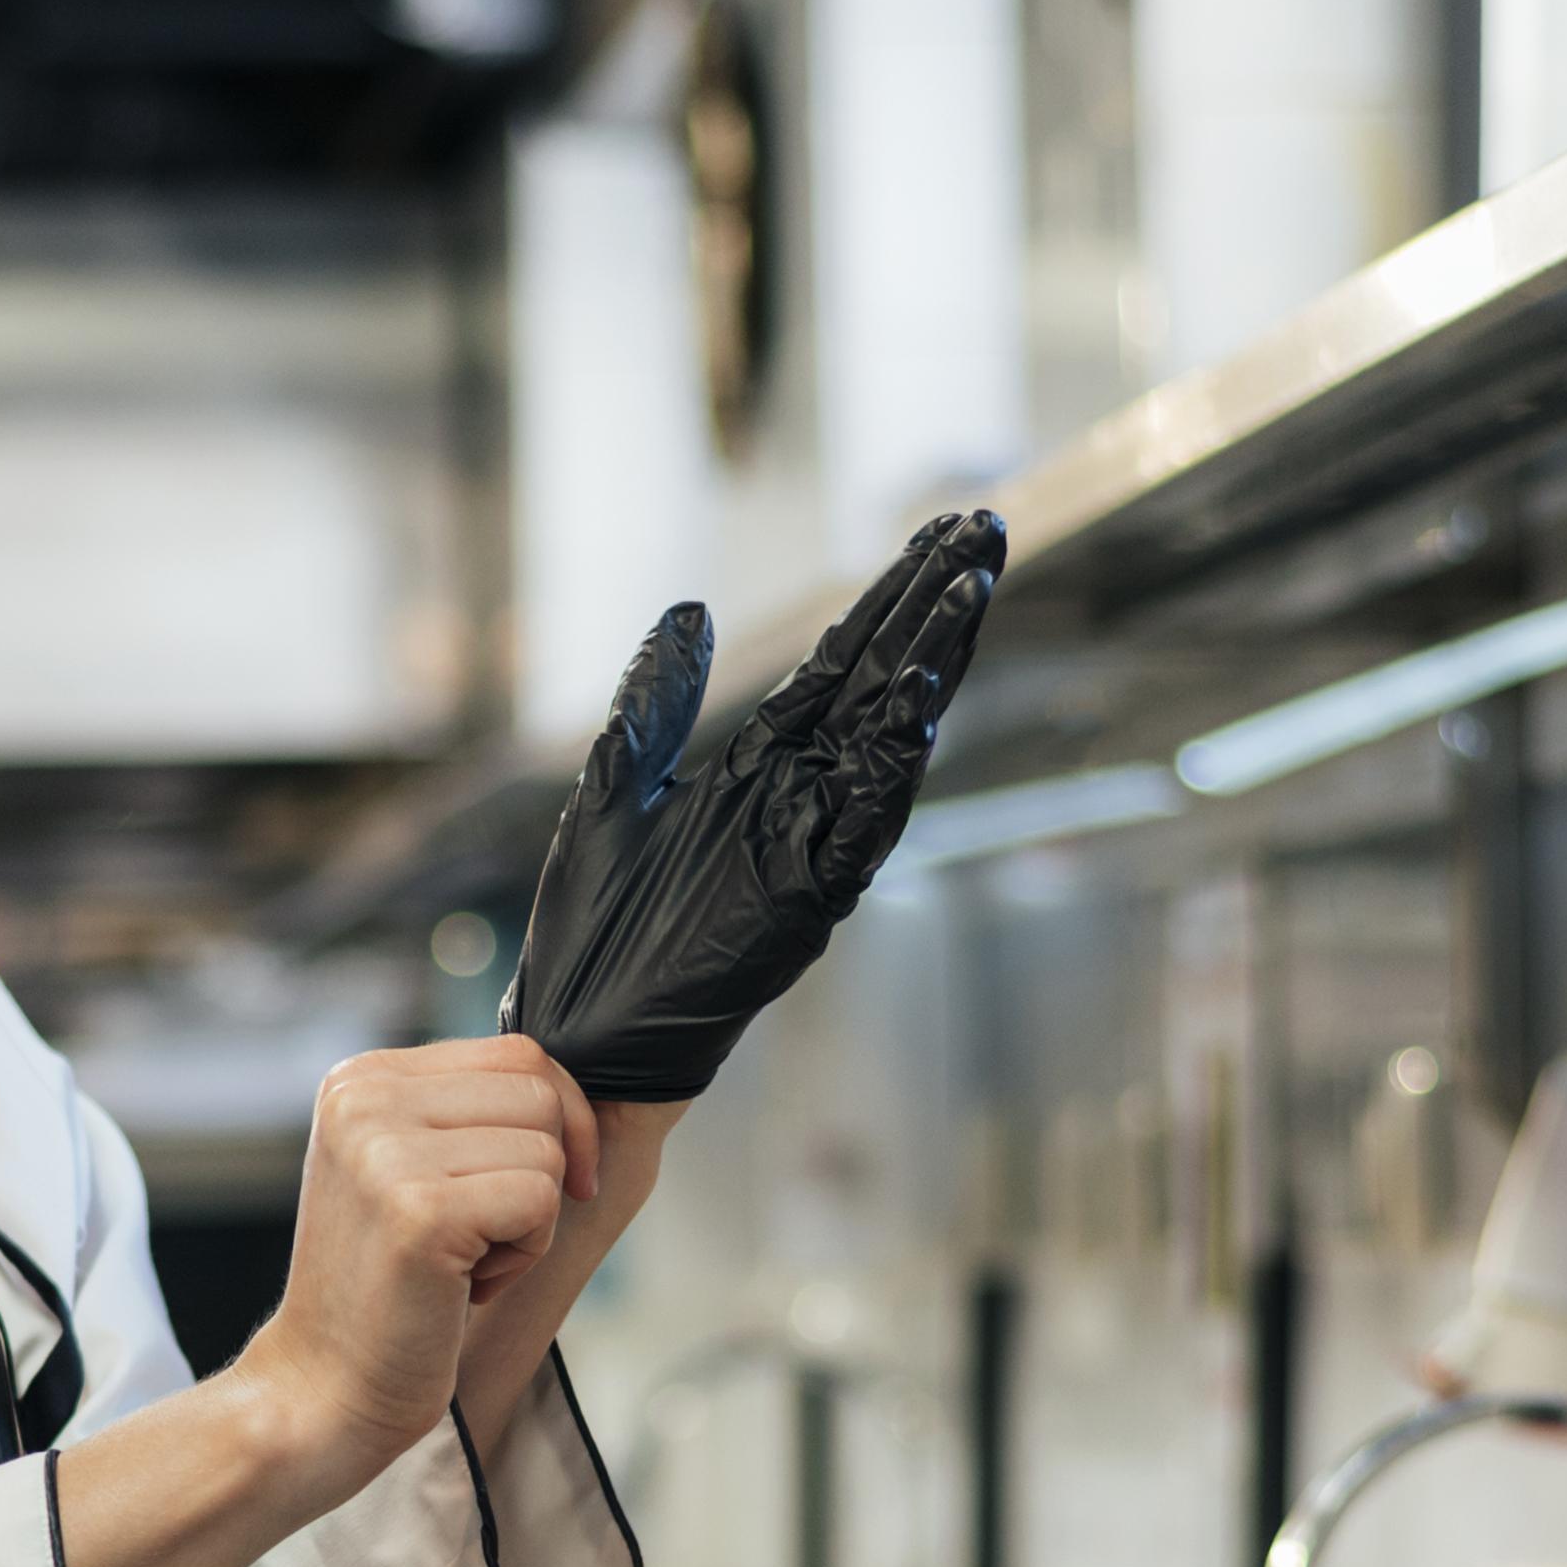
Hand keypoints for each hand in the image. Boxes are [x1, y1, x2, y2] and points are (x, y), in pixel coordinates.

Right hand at [239, 1039, 598, 1474]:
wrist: (324, 1388)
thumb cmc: (385, 1288)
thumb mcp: (407, 1167)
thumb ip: (467, 1112)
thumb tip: (576, 1087)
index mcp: (360, 1079)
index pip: (517, 1052)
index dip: (558, 1118)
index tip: (539, 1185)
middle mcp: (364, 1099)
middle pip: (540, 1092)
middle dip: (540, 1173)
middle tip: (475, 1234)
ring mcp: (387, 1151)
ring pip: (547, 1150)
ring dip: (529, 1222)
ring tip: (460, 1261)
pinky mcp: (421, 1211)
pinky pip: (540, 1203)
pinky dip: (522, 1256)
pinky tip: (462, 1284)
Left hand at [507, 511, 999, 1103]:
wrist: (578, 1037)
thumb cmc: (593, 929)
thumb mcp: (617, 783)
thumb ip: (658, 699)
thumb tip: (691, 610)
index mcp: (759, 763)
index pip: (841, 660)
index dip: (892, 594)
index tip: (942, 531)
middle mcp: (799, 796)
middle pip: (882, 679)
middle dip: (934, 605)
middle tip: (989, 529)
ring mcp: (809, 846)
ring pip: (888, 740)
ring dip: (930, 666)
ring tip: (968, 592)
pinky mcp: (805, 901)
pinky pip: (862, 827)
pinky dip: (890, 766)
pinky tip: (913, 704)